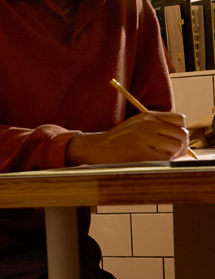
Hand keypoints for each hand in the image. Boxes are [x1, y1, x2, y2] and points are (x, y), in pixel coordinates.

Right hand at [67, 111, 188, 165]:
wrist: (96, 148)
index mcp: (147, 116)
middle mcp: (148, 124)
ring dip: (171, 154)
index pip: (179, 120)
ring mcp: (144, 138)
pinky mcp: (142, 153)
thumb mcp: (136, 125)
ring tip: (158, 155)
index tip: (172, 139)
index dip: (179, 131)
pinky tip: (149, 160)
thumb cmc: (118, 140)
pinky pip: (166, 159)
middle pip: (182, 134)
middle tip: (170, 152)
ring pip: (176, 147)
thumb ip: (156, 126)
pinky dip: (162, 162)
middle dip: (180, 146)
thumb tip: (182, 138)